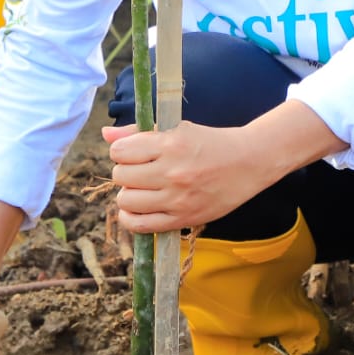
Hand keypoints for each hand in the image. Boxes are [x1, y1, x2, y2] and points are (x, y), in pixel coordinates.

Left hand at [103, 121, 274, 232]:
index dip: (121, 150)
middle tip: (139, 170)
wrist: (249, 163)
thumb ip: (138, 132)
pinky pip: (140, 225)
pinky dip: (130, 217)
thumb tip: (105, 135)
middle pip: (120, 176)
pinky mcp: (183, 218)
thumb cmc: (210, 142)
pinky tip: (136, 209)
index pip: (120, 151)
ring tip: (141, 188)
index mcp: (170, 144)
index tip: (132, 152)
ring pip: (126, 200)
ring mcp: (177, 198)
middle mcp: (172, 172)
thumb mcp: (177, 129)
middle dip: (125, 171)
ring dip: (128, 194)